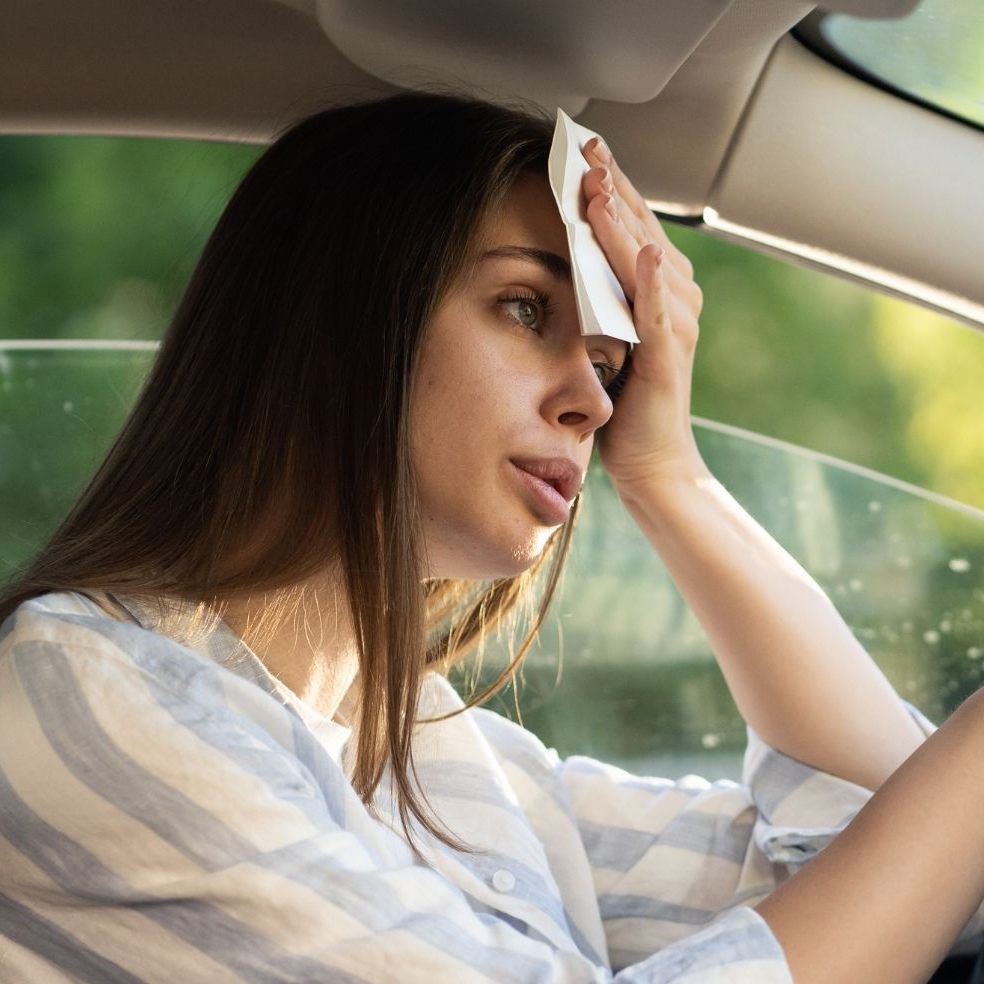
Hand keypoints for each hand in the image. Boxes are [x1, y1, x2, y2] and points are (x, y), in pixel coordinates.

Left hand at [581, 137, 709, 493]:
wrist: (650, 459)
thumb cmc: (625, 399)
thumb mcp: (606, 334)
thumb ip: (600, 294)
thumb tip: (572, 252)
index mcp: (660, 288)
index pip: (631, 224)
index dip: (610, 185)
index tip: (584, 148)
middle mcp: (677, 297)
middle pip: (640, 229)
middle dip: (613, 186)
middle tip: (586, 147)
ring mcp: (676, 324)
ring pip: (645, 260)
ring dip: (623, 221)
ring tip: (599, 185)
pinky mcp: (668, 355)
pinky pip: (658, 311)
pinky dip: (651, 282)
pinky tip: (644, 253)